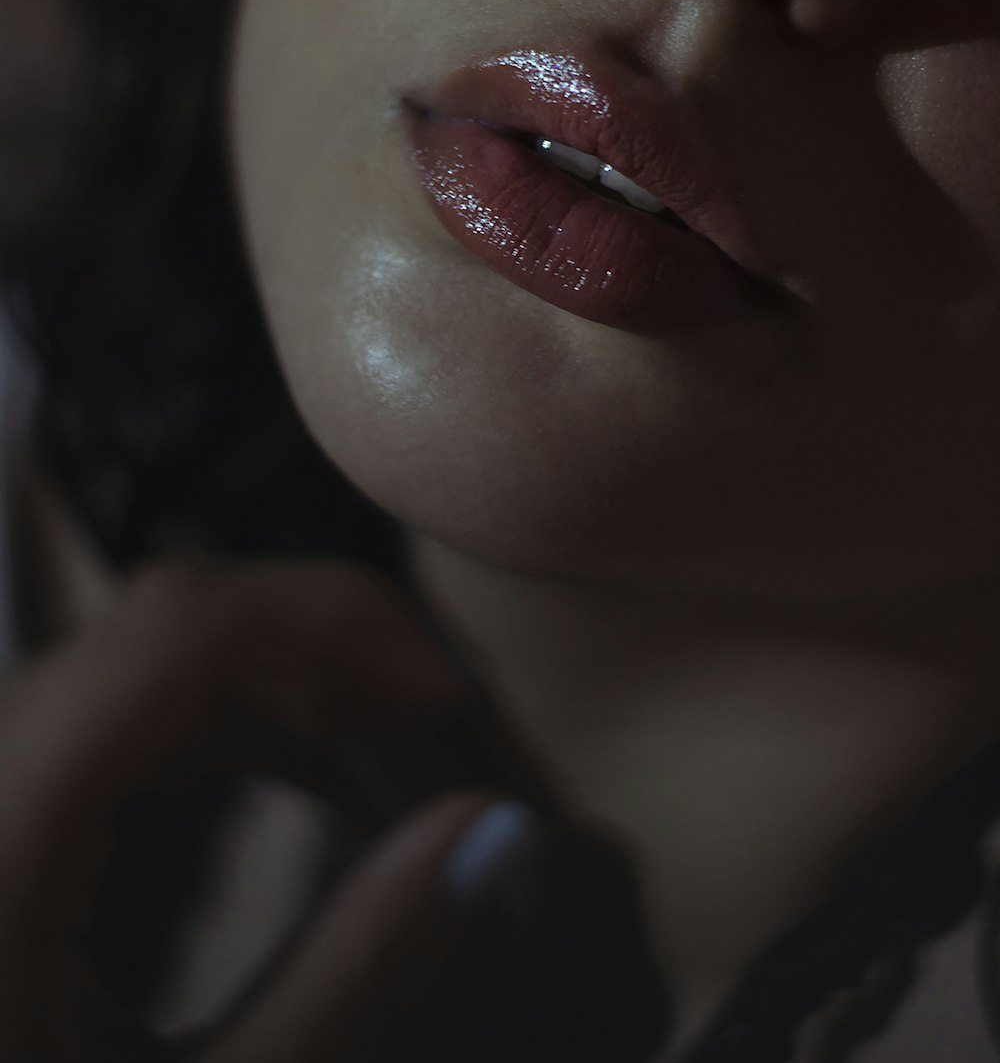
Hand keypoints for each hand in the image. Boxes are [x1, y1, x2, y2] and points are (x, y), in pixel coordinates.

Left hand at [0, 559, 499, 1061]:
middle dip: (320, 663)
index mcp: (2, 832)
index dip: (326, 614)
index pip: (174, 625)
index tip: (441, 689)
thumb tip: (484, 835)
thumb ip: (354, 966)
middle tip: (437, 737)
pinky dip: (214, 738)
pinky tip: (290, 791)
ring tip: (382, 768)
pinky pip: (110, 724)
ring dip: (274, 700)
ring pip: (140, 672)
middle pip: (164, 637)